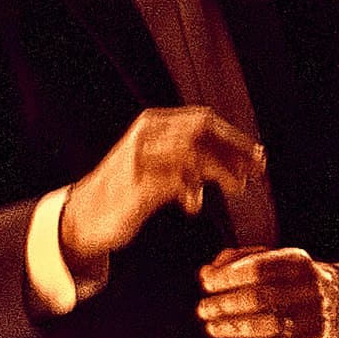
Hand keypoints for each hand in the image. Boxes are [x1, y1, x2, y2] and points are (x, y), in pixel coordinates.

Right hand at [61, 104, 267, 276]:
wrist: (82, 217)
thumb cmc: (125, 193)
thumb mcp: (156, 163)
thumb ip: (185, 154)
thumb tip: (236, 158)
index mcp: (152, 124)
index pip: (204, 120)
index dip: (234, 137)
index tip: (256, 157)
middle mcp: (147, 135)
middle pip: (204, 131)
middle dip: (236, 150)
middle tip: (257, 171)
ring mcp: (141, 158)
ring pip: (195, 152)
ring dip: (224, 170)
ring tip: (236, 188)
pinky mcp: (137, 184)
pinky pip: (178, 180)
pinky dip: (193, 192)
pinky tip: (192, 206)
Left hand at [197, 247, 338, 337]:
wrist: (335, 302)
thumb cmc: (288, 280)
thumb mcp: (269, 261)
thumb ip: (236, 261)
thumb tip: (207, 272)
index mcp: (297, 262)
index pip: (259, 267)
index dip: (229, 276)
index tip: (207, 283)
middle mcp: (309, 287)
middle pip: (262, 297)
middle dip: (226, 304)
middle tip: (203, 309)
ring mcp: (314, 315)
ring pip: (271, 324)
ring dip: (236, 327)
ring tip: (212, 328)